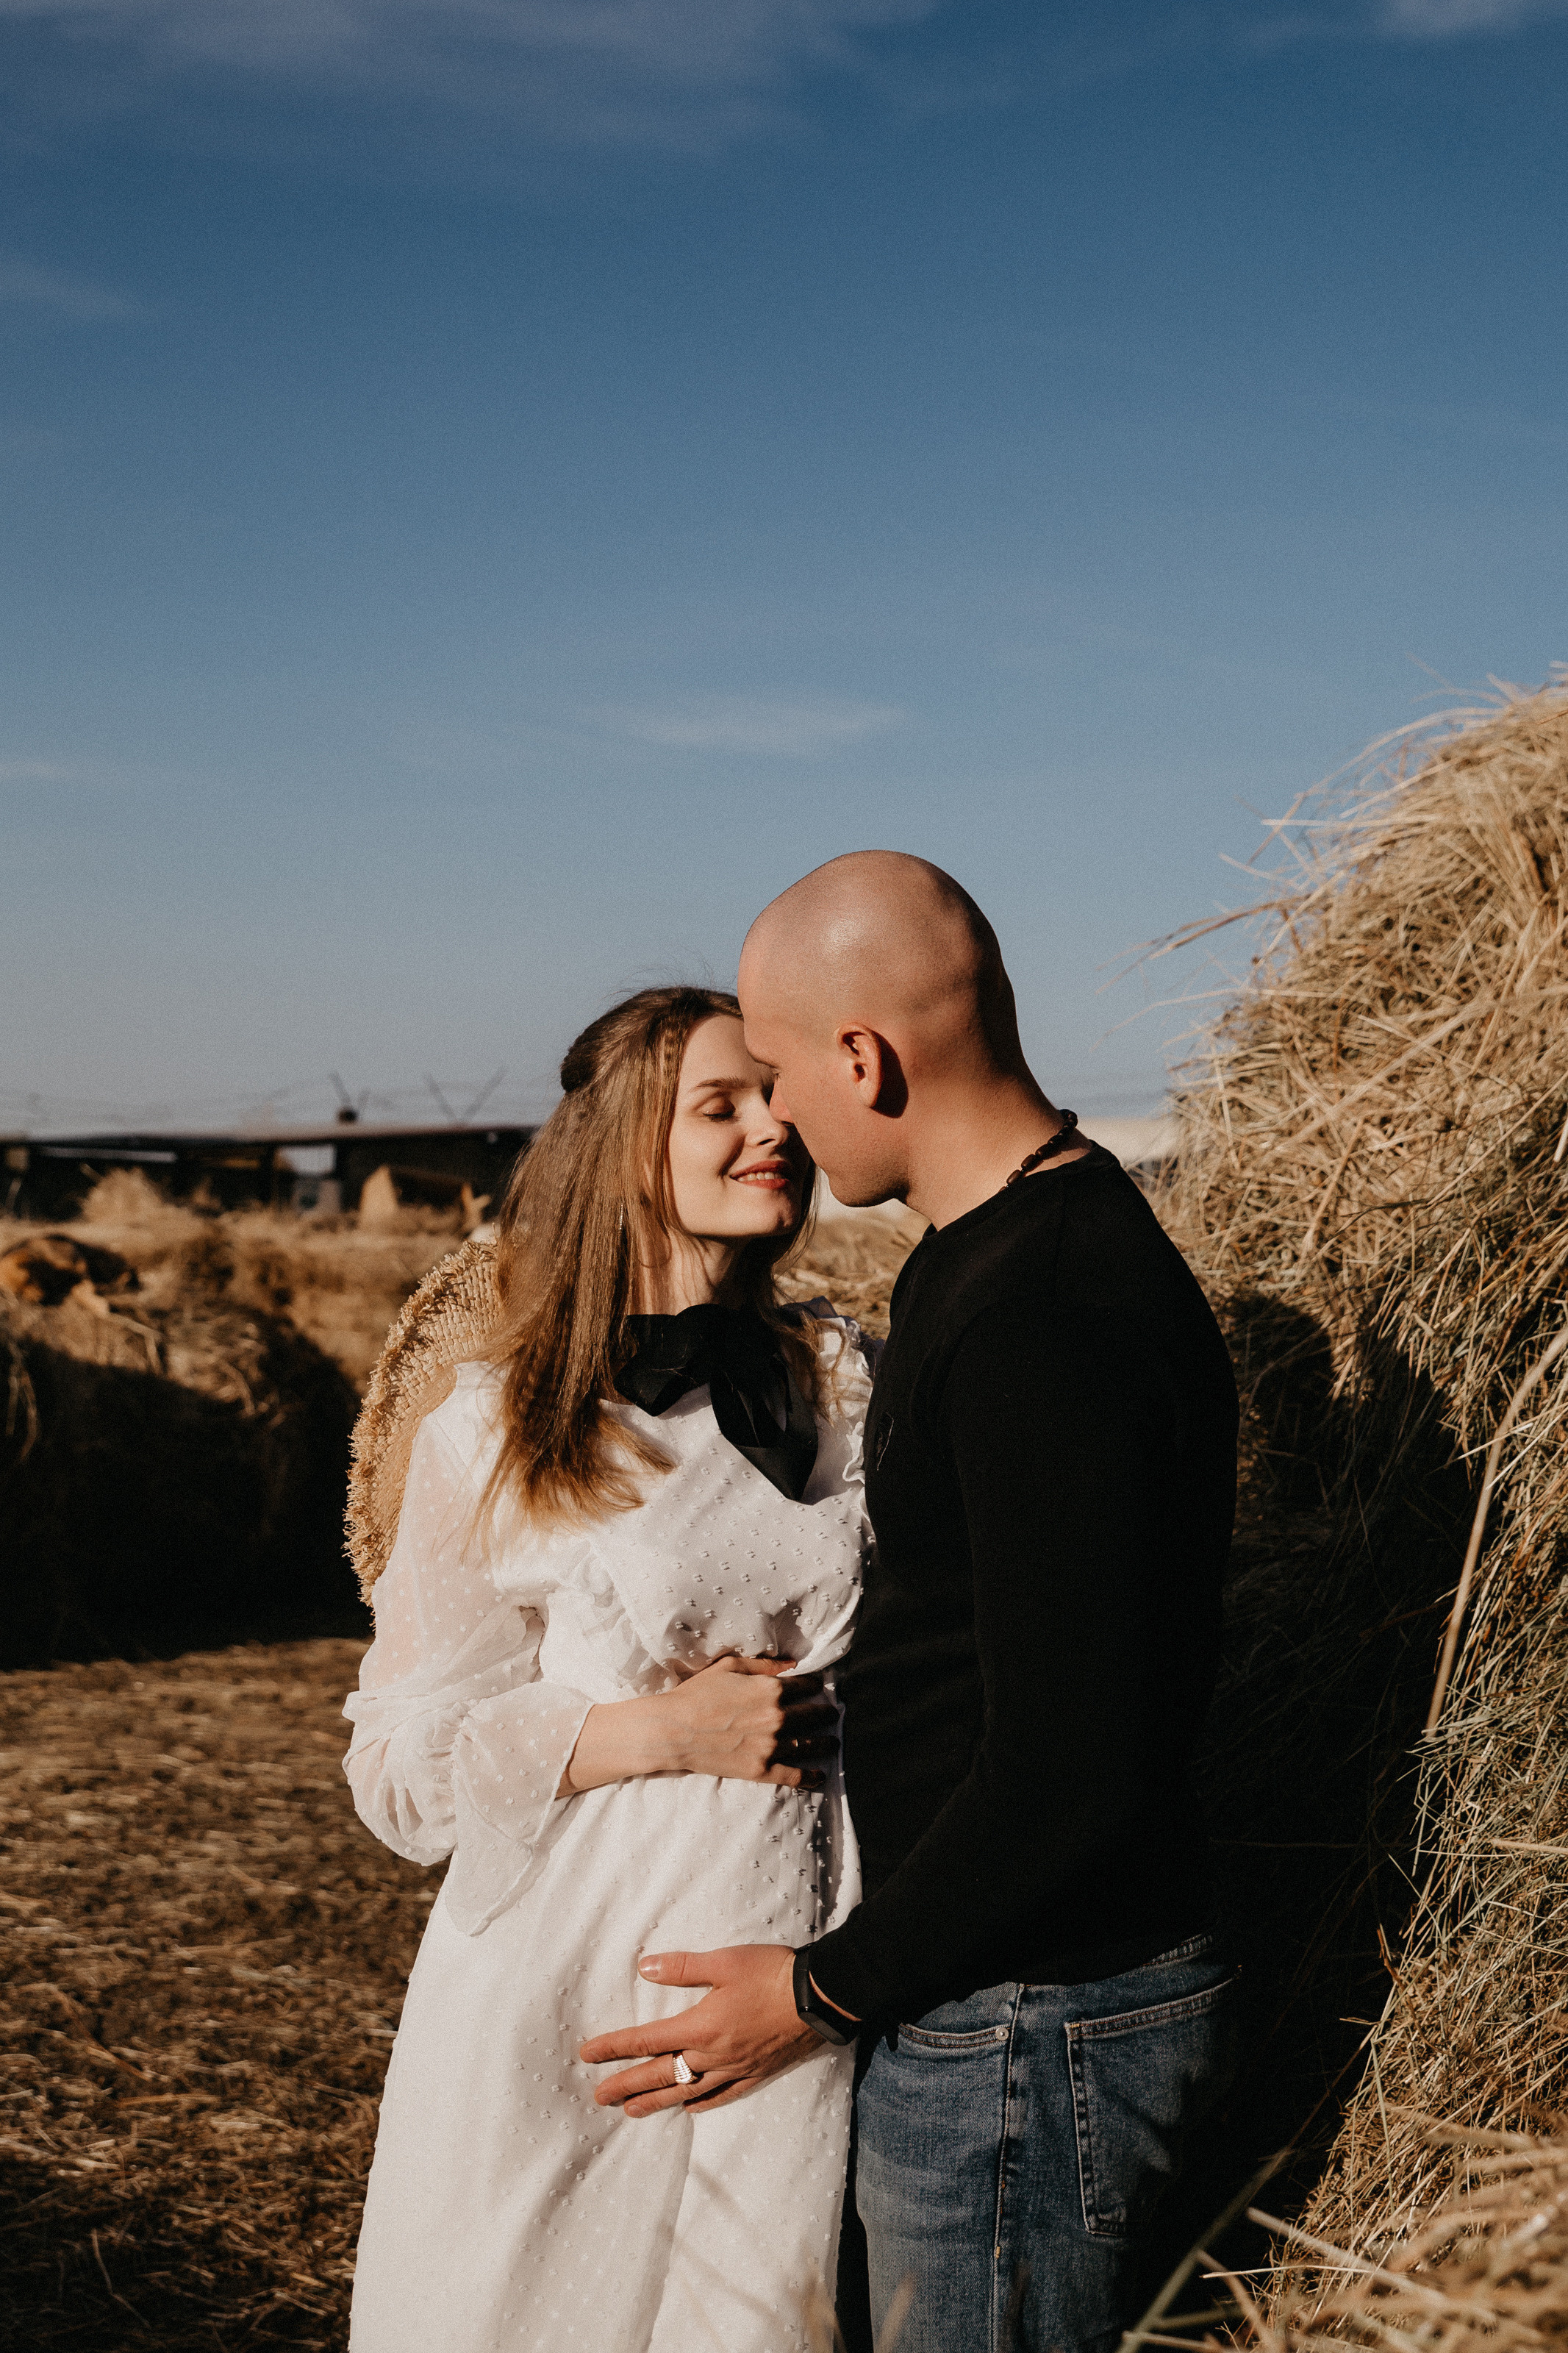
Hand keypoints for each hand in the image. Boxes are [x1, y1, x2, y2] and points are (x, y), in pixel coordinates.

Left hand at [580, 1945, 818, 2115]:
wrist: (819, 1997)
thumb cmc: (770, 1973)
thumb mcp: (724, 1961)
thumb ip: (681, 1967)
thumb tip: (643, 1967)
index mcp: (700, 2026)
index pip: (646, 2040)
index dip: (614, 2047)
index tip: (588, 2054)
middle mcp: (712, 2055)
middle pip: (660, 2074)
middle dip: (626, 2085)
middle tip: (598, 2097)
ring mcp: (734, 2069)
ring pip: (686, 2091)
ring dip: (655, 2101)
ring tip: (630, 2111)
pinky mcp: (755, 2074)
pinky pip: (722, 2095)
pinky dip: (701, 2103)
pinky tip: (688, 2109)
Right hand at [655, 1658, 837, 1787]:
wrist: (674, 1730)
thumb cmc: (698, 1694)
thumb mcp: (729, 1667)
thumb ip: (764, 1665)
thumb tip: (792, 1663)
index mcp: (770, 1690)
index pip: (805, 1685)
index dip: (814, 1684)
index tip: (818, 1686)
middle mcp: (776, 1718)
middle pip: (813, 1714)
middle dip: (825, 1712)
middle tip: (832, 1713)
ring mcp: (770, 1746)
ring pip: (810, 1744)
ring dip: (825, 1742)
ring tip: (833, 1741)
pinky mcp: (760, 1769)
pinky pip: (794, 1775)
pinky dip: (811, 1776)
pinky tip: (821, 1774)